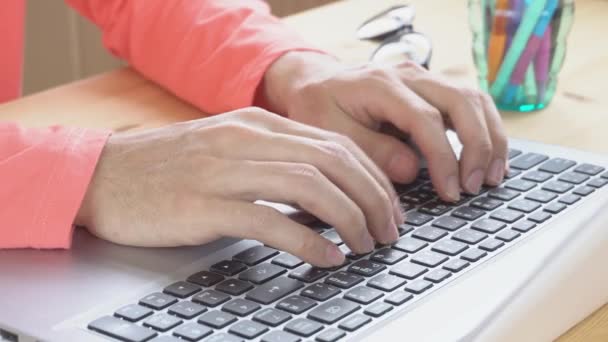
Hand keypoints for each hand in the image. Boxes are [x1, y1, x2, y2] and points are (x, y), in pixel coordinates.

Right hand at [76, 108, 401, 266]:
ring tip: (366, 245)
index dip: (371, 177)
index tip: (388, 206)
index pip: (334, 144)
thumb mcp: (228, 148)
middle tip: (388, 230)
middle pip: (332, 163)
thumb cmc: (168, 167)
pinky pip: (271, 221)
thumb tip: (325, 187)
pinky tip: (327, 257)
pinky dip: (308, 241)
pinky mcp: (205, 205)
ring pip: (310, 187)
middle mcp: (246, 140)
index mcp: (256, 124)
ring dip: (350, 219)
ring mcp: (225, 171)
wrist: (104, 175)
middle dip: (372, 199)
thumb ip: (274, 159)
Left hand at [262, 52, 508, 201]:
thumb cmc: (319, 107)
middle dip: (478, 146)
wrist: (315, 82)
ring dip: (490, 137)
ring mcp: (423, 78)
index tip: (451, 191)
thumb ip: (371, 150)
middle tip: (476, 186)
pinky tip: (488, 157)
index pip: (427, 119)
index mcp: (381, 84)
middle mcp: (409, 75)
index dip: (444, 157)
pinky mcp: (431, 88)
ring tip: (492, 176)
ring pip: (474, 98)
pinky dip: (484, 129)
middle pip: (462, 101)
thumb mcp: (330, 132)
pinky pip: (469, 102)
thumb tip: (411, 170)